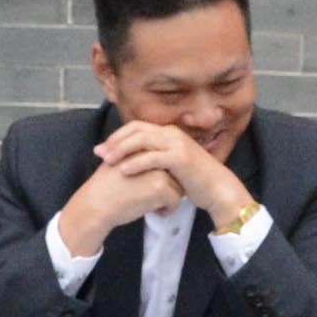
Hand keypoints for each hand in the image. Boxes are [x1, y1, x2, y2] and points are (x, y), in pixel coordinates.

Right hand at [53, 142, 189, 259]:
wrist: (96, 203)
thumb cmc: (104, 187)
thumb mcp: (118, 162)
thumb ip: (135, 158)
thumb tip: (155, 165)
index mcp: (143, 148)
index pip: (165, 160)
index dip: (162, 176)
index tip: (153, 188)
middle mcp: (153, 156)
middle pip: (175, 173)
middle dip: (168, 188)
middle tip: (153, 198)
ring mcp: (158, 171)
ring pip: (178, 187)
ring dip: (169, 199)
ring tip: (152, 205)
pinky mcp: (160, 187)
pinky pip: (175, 201)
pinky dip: (167, 210)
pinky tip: (153, 212)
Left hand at [101, 118, 249, 234]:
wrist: (217, 189)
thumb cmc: (193, 180)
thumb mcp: (171, 165)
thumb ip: (155, 159)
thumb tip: (133, 162)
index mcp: (168, 133)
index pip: (136, 127)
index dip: (116, 137)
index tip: (101, 149)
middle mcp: (171, 134)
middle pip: (136, 130)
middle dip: (115, 141)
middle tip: (99, 154)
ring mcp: (177, 144)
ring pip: (142, 140)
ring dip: (122, 149)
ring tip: (108, 161)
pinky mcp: (180, 158)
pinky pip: (153, 157)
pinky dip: (136, 162)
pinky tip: (124, 170)